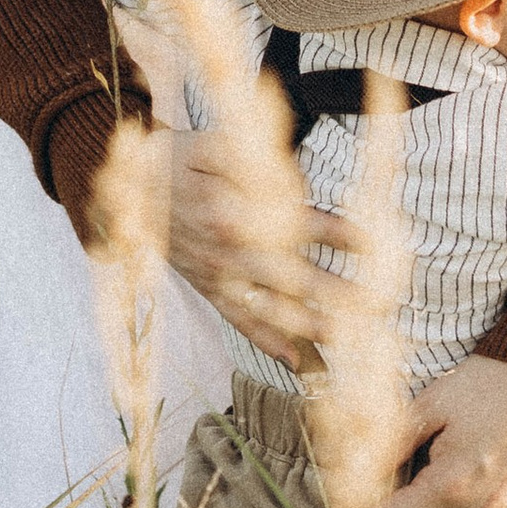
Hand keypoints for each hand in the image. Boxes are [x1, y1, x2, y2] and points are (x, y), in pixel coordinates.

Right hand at [163, 125, 359, 360]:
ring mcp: (218, 277)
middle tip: (379, 305)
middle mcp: (228, 251)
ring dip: (312, 326)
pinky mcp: (209, 290)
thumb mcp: (207, 145)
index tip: (372, 243)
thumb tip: (291, 182)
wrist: (127, 189)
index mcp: (231, 211)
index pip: (294, 225)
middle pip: (292, 277)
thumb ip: (248, 161)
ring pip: (271, 308)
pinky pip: (239, 322)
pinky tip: (297, 362)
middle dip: (337, 293)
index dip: (335, 233)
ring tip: (351, 339)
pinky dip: (266, 343)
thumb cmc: (176, 161)